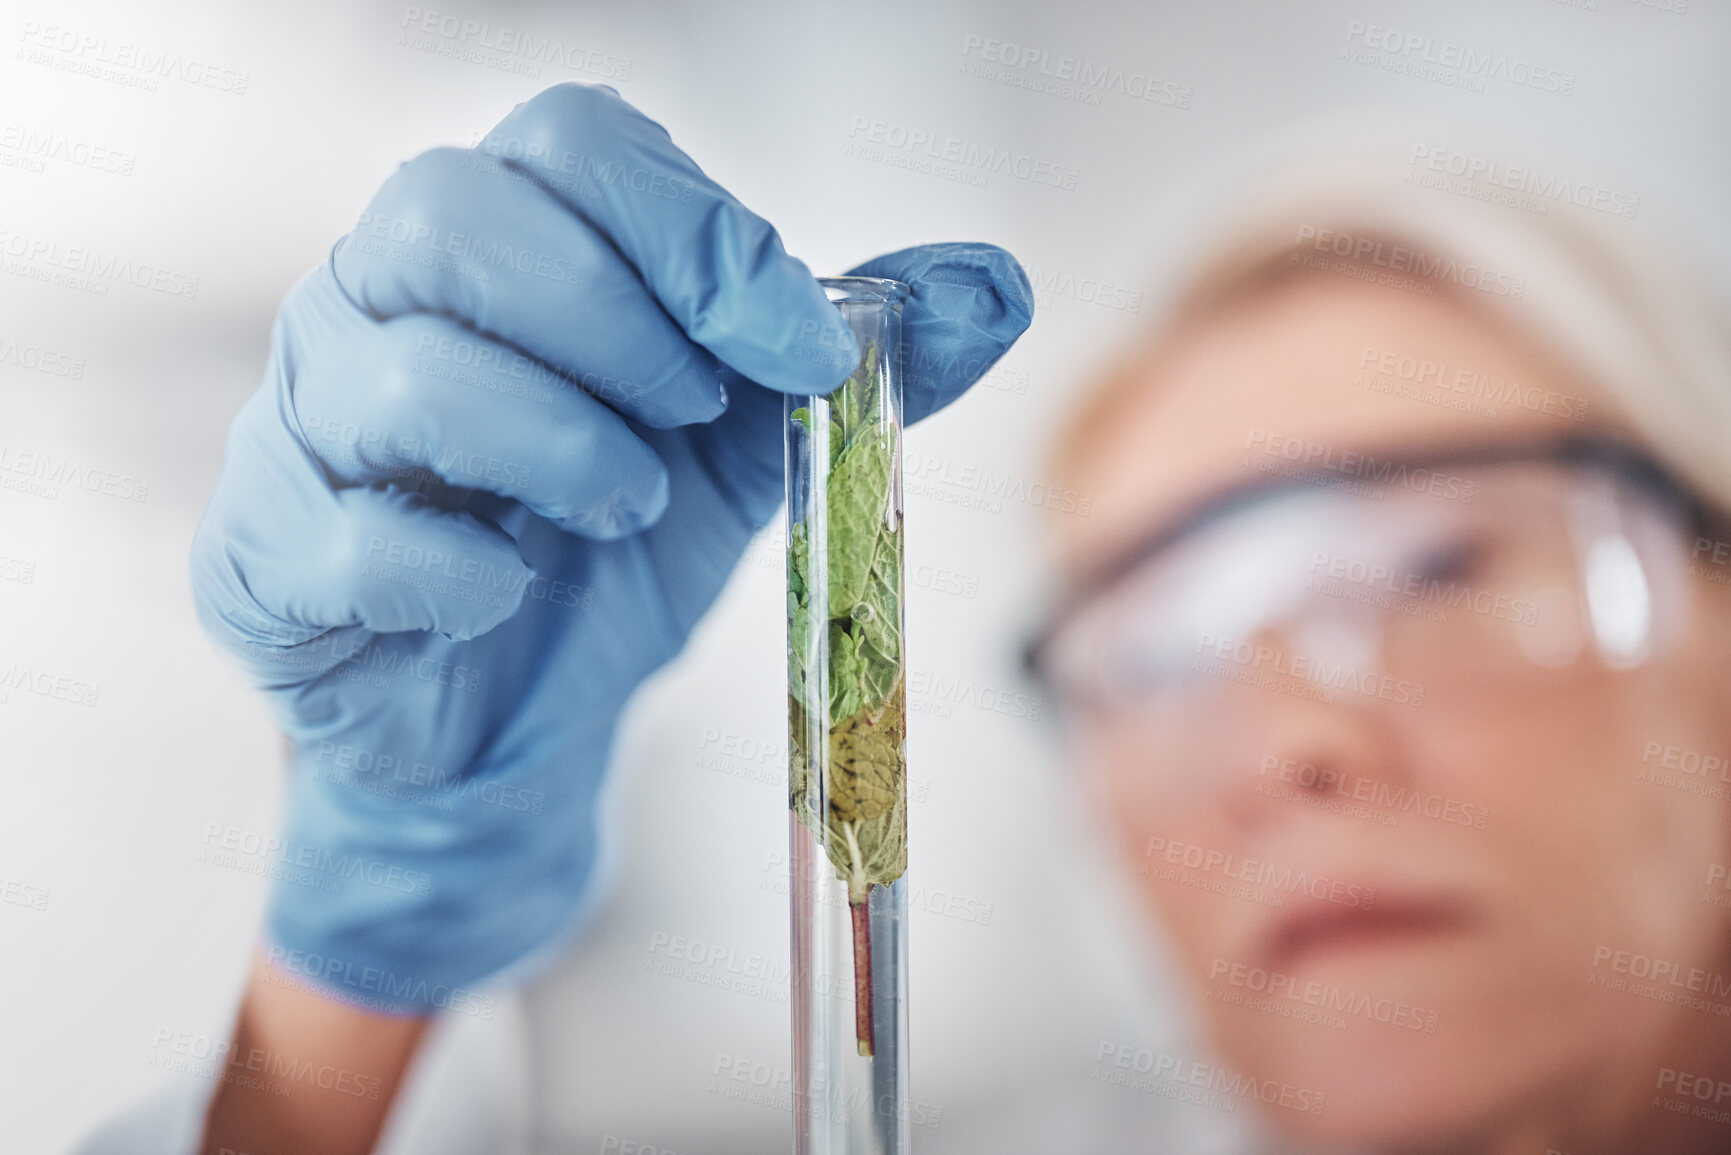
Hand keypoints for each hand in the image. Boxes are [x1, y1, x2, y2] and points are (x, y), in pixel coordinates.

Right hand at [190, 82, 1032, 1010]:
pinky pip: (345, 534)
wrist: (514, 717)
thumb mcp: (752, 440)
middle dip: (618, 323)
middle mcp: (371, 298)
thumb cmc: (611, 548)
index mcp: (497, 239)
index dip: (697, 234)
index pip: (572, 146)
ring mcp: (300, 423)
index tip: (804, 344)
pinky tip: (514, 585)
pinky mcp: (263, 557)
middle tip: (695, 417)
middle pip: (455, 216)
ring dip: (562, 445)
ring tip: (627, 507)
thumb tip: (1001, 285)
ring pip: (406, 372)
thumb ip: (862, 356)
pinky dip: (462, 565)